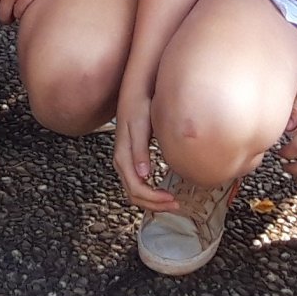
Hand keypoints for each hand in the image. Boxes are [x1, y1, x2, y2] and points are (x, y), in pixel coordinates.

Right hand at [113, 90, 177, 210]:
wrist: (136, 91)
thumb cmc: (138, 106)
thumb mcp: (141, 126)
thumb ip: (141, 150)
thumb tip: (144, 175)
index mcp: (123, 156)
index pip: (136, 188)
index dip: (154, 199)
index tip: (172, 199)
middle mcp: (121, 161)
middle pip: (134, 194)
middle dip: (154, 204)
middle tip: (175, 204)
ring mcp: (125, 160)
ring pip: (134, 191)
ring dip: (152, 200)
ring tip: (170, 200)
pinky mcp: (131, 157)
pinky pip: (137, 182)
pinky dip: (150, 191)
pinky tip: (162, 187)